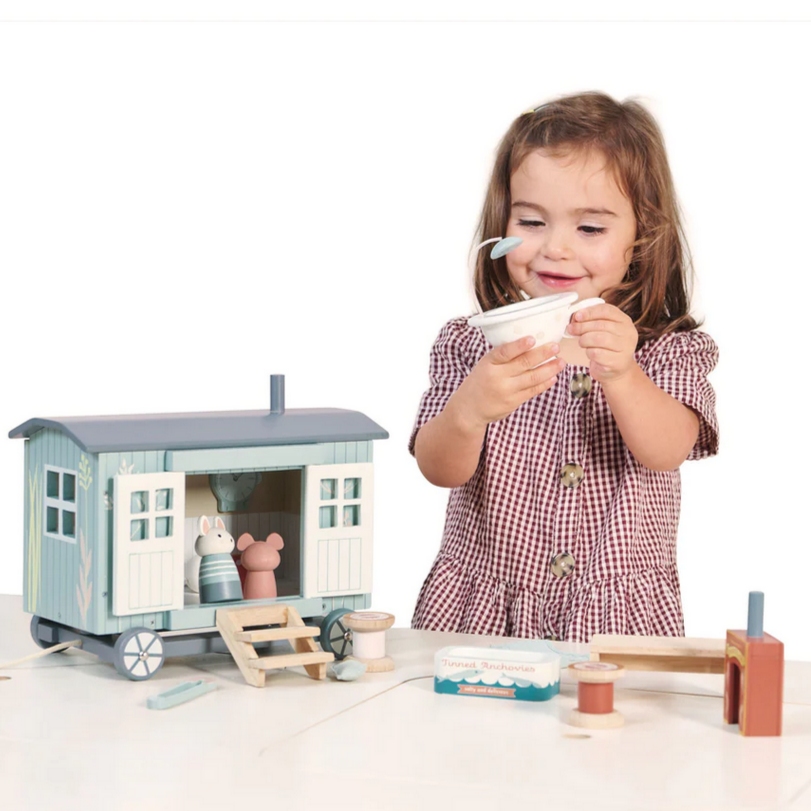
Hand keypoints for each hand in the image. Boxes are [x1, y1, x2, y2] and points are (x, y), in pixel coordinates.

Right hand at [449, 336, 564, 430]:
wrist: (469, 409)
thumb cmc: (480, 382)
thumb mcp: (485, 365)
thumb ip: (503, 357)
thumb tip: (530, 343)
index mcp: (488, 363)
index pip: (504, 352)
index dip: (519, 346)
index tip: (532, 339)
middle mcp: (497, 377)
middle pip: (523, 363)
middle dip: (542, 354)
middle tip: (556, 347)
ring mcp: (506, 391)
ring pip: (532, 378)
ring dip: (549, 369)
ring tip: (561, 362)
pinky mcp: (514, 402)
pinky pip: (533, 391)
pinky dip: (544, 383)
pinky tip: (553, 377)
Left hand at [566, 303, 638, 382]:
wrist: (617, 370)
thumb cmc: (607, 347)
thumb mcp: (603, 330)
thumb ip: (593, 321)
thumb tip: (575, 317)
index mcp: (625, 321)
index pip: (607, 310)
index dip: (589, 312)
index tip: (576, 316)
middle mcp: (628, 333)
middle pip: (601, 325)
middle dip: (582, 326)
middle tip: (571, 329)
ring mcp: (625, 348)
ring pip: (598, 338)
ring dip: (584, 340)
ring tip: (582, 342)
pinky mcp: (618, 362)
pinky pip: (597, 353)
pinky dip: (589, 352)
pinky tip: (590, 353)